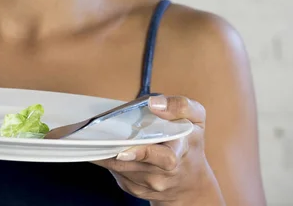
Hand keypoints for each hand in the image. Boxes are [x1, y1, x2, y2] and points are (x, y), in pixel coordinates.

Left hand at [94, 95, 223, 204]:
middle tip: (97, 138)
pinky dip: (110, 160)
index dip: (141, 153)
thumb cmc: (189, 143)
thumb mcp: (196, 119)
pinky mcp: (135, 189)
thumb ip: (181, 106)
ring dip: (107, 153)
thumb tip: (154, 103)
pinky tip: (110, 148)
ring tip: (97, 139)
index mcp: (178, 154)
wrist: (190, 182)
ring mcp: (148, 185)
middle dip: (113, 150)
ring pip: (119, 168)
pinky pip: (117, 173)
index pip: (163, 158)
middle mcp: (163, 175)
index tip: (123, 150)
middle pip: (131, 164)